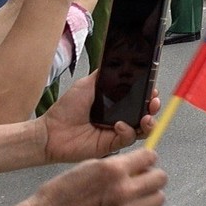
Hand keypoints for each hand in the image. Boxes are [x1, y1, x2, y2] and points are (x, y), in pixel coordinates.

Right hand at [14, 148, 167, 205]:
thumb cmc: (61, 193)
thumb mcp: (87, 168)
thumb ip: (115, 166)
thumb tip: (138, 164)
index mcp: (113, 169)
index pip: (150, 157)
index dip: (147, 159)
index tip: (143, 162)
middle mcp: (123, 190)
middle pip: (161, 178)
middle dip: (152, 176)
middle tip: (142, 179)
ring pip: (157, 199)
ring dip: (149, 196)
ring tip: (134, 196)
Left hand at [37, 74, 157, 162]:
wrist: (50, 131)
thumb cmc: (65, 110)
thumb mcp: (86, 84)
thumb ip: (104, 74)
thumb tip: (118, 61)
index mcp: (115, 102)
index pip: (139, 98)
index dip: (149, 94)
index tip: (152, 89)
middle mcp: (119, 117)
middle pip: (146, 113)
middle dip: (154, 107)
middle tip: (153, 103)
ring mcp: (117, 132)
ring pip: (143, 129)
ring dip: (149, 122)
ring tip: (146, 117)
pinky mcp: (112, 145)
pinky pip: (129, 138)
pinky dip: (128, 131)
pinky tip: (119, 125)